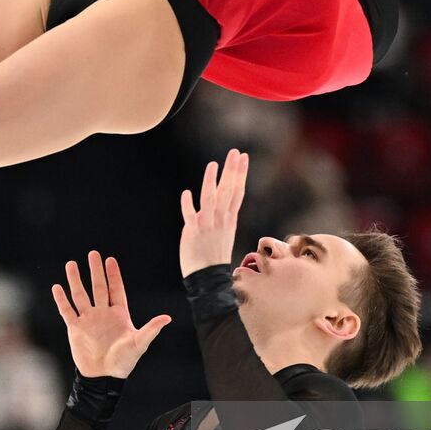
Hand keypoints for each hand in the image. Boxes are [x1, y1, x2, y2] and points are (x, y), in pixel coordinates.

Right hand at [51, 252, 170, 378]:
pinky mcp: (75, 328)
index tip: (110, 260)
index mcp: (119, 314)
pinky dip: (62, 300)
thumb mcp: (139, 344)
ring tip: (71, 264)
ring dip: (76, 280)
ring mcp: (88, 320)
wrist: (104, 378)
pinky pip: (67, 311)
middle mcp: (102, 313)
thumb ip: (151, 329)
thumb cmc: (124, 361)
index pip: (115, 289)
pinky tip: (57, 287)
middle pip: (98, 287)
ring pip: (80, 295)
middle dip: (95, 271)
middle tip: (93, 254)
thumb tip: (167, 318)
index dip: (113, 275)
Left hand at [179, 148, 248, 276]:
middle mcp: (220, 218)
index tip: (243, 157)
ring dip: (211, 181)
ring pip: (210, 199)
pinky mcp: (193, 231)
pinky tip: (186, 192)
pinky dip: (188, 205)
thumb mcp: (225, 229)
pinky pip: (190, 216)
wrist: (208, 277)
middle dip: (232, 171)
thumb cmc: (214, 252)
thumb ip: (224, 211)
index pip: (237, 191)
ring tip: (213, 165)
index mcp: (229, 218)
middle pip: (228, 191)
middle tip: (235, 152)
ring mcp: (207, 224)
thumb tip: (222, 194)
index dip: (240, 173)